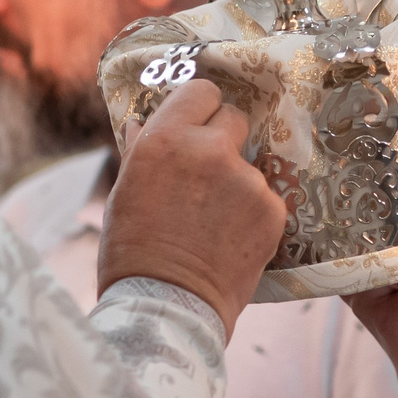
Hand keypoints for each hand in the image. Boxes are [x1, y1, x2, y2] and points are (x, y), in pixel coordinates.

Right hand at [97, 79, 285, 328]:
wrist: (167, 306)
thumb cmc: (132, 251)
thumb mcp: (125, 192)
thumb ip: (142, 151)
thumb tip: (140, 123)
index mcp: (167, 138)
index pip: (201, 91)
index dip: (200, 108)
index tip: (198, 122)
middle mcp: (211, 149)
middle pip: (235, 118)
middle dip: (224, 138)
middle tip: (209, 170)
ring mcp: (247, 180)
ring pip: (251, 164)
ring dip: (237, 182)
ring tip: (213, 222)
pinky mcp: (273, 210)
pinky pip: (265, 198)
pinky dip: (253, 214)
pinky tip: (231, 239)